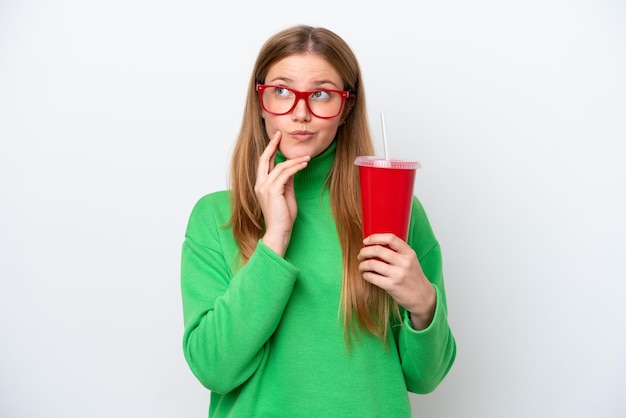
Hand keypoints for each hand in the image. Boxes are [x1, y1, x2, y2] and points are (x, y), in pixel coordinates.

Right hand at [255, 131, 309, 256]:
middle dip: (272, 145)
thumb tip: (292, 169)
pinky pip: (285, 174)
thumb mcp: (286, 194)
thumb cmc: (283, 216)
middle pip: (264, 159)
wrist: (279, 231)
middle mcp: (260, 184)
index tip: (276, 139)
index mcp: (261, 185)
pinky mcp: (273, 191)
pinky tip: (304, 165)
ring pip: (279, 167)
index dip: (269, 150)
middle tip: (279, 135)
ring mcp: (265, 188)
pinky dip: (295, 167)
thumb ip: (286, 181)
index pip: (263, 163)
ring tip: (306, 158)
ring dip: (294, 160)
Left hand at [357, 233, 436, 329]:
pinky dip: (365, 275)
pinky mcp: (391, 286)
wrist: (423, 297)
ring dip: (362, 264)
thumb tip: (375, 245)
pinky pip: (371, 277)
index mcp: (409, 253)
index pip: (390, 239)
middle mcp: (404, 263)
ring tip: (362, 266)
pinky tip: (366, 275)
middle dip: (364, 252)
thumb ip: (397, 252)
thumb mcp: (411, 260)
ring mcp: (398, 275)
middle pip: (378, 250)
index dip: (375, 237)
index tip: (366, 241)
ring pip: (372, 264)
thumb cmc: (413, 277)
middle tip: (361, 255)